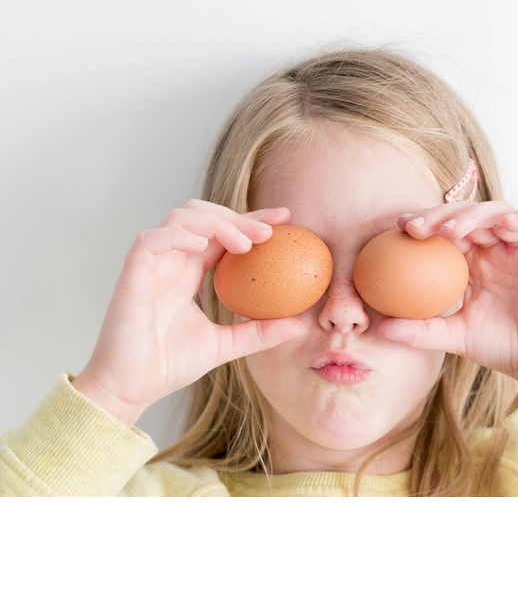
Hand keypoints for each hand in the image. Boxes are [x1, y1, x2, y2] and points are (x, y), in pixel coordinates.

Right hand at [71, 200, 305, 425]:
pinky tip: (203, 243)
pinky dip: (177, 235)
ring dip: (215, 222)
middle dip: (238, 216)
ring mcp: (150, 265)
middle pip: (203, 215)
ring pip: (179, 218)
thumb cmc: (167, 366)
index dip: (252, 220)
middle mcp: (171, 262)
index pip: (223, 233)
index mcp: (189, 272)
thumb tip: (301, 326)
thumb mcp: (225, 345)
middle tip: (270, 232)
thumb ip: (259, 332)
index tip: (286, 219)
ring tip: (244, 244)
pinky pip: (151, 240)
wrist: (129, 391)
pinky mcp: (131, 275)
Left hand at [377, 201, 517, 390]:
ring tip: (452, 230)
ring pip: (500, 211)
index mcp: (476, 260)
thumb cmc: (504, 347)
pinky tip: (503, 226)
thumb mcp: (456, 337)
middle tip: (416, 227)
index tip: (399, 228)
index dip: (425, 222)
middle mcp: (500, 246)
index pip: (447, 230)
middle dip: (441, 215)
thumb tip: (380, 329)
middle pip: (468, 214)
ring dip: (474, 215)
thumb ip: (421, 330)